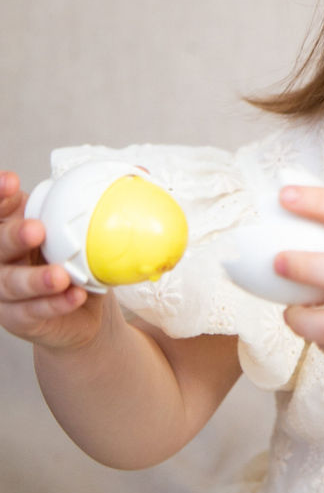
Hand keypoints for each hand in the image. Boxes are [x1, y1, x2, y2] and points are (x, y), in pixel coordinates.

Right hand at [0, 171, 111, 349]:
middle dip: (12, 235)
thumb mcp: (86, 232)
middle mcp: (2, 257)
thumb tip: (141, 174)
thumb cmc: (77, 263)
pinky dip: (55, 304)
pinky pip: (32, 311)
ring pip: (10, 283)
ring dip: (35, 279)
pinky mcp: (17, 318)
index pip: (0, 208)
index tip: (12, 181)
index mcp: (14, 226)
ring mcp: (5, 289)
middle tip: (37, 230)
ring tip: (61, 275)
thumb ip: (104, 204)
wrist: (81, 313)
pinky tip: (75, 296)